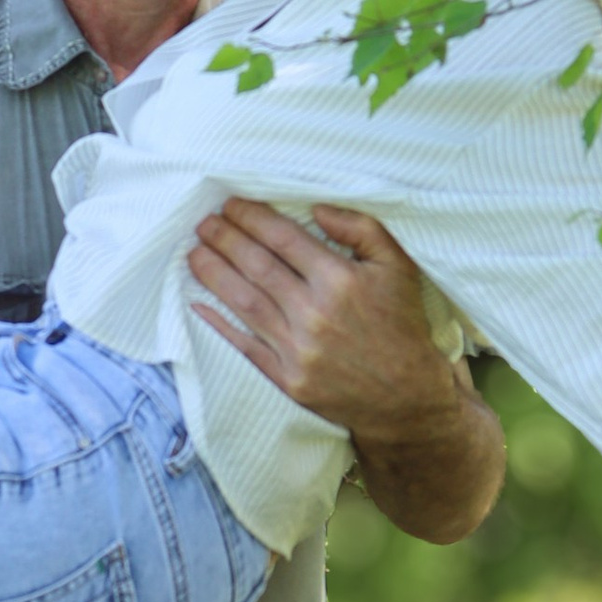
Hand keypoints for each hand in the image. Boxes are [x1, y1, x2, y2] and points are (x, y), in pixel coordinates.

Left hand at [187, 197, 506, 544]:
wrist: (407, 397)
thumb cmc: (401, 326)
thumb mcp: (398, 267)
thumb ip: (362, 229)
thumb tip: (317, 209)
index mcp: (339, 280)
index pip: (282, 238)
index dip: (251, 218)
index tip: (230, 204)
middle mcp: (314, 314)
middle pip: (256, 267)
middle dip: (224, 240)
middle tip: (203, 222)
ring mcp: (298, 350)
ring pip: (244, 302)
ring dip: (213, 274)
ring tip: (194, 252)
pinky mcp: (288, 379)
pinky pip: (245, 346)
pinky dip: (219, 325)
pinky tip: (198, 305)